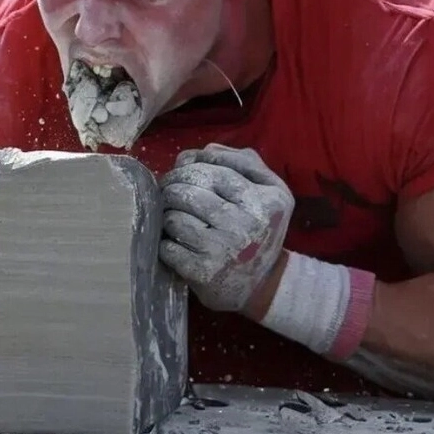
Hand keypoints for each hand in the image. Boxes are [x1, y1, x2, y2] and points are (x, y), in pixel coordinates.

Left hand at [159, 144, 293, 311]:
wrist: (263, 285)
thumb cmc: (261, 229)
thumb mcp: (270, 191)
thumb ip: (244, 162)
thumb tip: (205, 149)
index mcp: (267, 200)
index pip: (216, 169)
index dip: (192, 165)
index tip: (182, 168)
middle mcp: (247, 224)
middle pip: (190, 190)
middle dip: (172, 185)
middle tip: (168, 189)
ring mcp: (224, 249)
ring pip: (174, 216)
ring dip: (166, 213)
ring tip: (172, 214)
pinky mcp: (203, 272)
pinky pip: (168, 246)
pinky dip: (164, 241)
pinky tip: (173, 241)